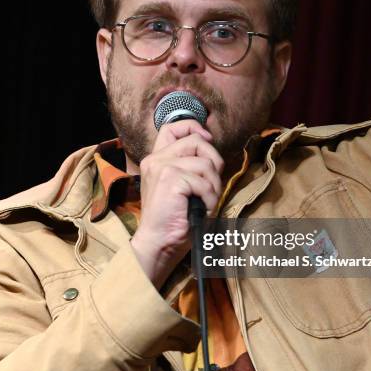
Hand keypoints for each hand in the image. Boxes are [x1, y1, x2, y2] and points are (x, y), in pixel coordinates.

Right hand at [130, 120, 223, 288]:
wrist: (158, 243)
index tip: (207, 140)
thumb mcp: (179, 186)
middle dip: (214, 160)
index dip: (193, 127)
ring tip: (206, 201)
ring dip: (214, 184)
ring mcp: (162, 167)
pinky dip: (210, 197)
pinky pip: (204, 181)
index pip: (172, 127)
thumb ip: (188, 166)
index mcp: (155, 159)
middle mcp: (156, 159)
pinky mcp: (171, 179)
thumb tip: (212, 153)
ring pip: (205, 162)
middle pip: (196, 140)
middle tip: (211, 184)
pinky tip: (203, 209)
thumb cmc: (172, 219)